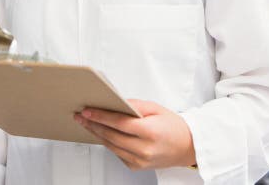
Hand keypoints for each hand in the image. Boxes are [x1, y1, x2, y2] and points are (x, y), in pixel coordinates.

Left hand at [74, 99, 195, 170]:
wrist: (188, 147)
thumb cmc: (173, 126)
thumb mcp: (156, 108)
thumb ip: (134, 105)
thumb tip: (115, 103)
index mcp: (150, 132)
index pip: (119, 123)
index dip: (101, 116)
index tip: (87, 111)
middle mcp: (144, 149)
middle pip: (111, 136)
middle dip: (94, 125)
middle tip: (80, 116)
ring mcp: (140, 160)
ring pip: (111, 146)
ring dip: (97, 134)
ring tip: (87, 124)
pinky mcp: (136, 167)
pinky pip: (117, 154)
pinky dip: (109, 143)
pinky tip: (102, 134)